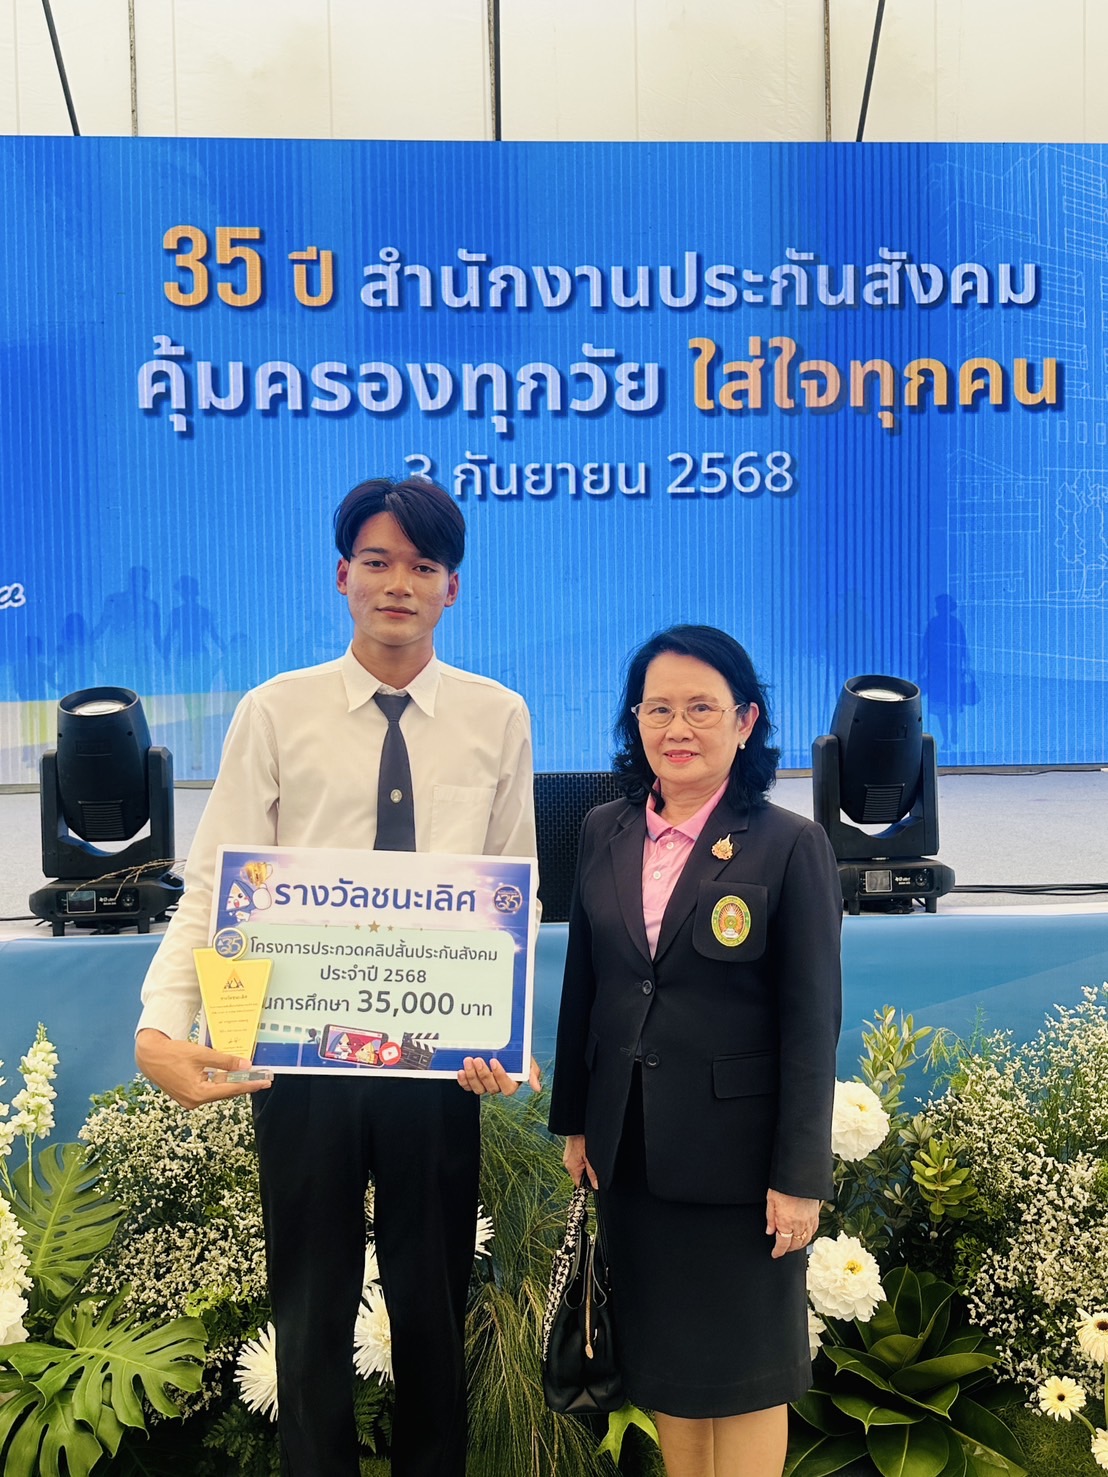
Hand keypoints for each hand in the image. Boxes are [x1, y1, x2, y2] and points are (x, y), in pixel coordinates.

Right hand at [135, 1029, 272, 1110]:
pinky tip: (229, 1075)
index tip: (264, 1083)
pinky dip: (218, 1082)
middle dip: (243, 1084)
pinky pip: (208, 1089)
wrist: (149, 1056)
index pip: (231, 1090)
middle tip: (261, 1079)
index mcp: (198, 1093)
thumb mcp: (202, 1055)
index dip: (249, 1085)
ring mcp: (189, 1100)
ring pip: (216, 1091)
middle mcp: (194, 1101)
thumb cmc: (173, 1053)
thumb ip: (225, 1061)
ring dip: (231, 1083)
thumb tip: (246, 1066)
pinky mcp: (186, 1095)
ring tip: (249, 1076)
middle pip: (225, 1092)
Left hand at [456, 1055, 540, 1094]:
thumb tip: (537, 1088)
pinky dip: (463, 1081)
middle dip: (483, 1074)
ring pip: (478, 1089)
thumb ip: (532, 1073)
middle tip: (478, 1060)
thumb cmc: (517, 1056)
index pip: (507, 1087)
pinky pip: (468, 1087)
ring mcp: (485, 1086)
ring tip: (468, 1061)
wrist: (504, 1049)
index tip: (494, 1061)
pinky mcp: (473, 1083)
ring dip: (471, 1076)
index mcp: (511, 1083)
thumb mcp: (527, 1061)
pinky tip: (461, 1071)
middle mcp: (497, 1087)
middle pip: (491, 1088)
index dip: (500, 1076)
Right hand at [563, 1133, 597, 1188]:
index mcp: (572, 1167)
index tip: (595, 1181)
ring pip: (578, 1167)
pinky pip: (576, 1160)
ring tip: (590, 1157)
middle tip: (593, 1165)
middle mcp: (567, 1163)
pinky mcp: (569, 1152)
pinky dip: (582, 1159)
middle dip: (586, 1174)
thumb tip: (595, 1185)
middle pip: (578, 1176)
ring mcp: (567, 1157)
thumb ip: (593, 1173)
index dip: (587, 1185)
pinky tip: (586, 1152)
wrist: (577, 1126)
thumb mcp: (590, 1159)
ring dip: (584, 1166)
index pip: (579, 1184)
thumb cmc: (583, 1140)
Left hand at [766, 1188, 820, 1258]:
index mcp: (785, 1222)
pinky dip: (808, 1236)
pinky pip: (813, 1231)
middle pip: (795, 1244)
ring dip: (798, 1245)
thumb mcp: (771, 1200)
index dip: (778, 1251)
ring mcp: (809, 1221)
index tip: (775, 1254)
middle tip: (782, 1249)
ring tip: (792, 1244)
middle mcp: (798, 1224)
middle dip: (788, 1249)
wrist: (800, 1176)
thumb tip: (769, 1231)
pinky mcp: (815, 1216)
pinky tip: (804, 1235)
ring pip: (805, 1240)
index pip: (782, 1244)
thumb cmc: (784, 1186)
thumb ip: (770, 1218)